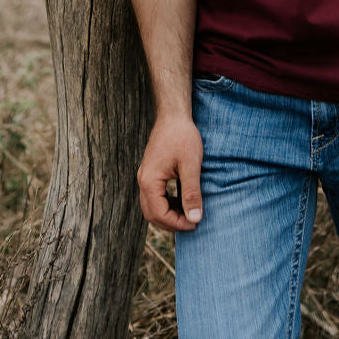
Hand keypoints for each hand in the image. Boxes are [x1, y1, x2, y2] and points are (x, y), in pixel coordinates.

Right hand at [136, 115, 203, 231]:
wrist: (173, 114)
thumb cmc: (183, 136)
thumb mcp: (191, 165)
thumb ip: (192, 193)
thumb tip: (195, 219)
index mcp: (149, 180)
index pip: (159, 214)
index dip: (177, 223)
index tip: (196, 223)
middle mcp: (143, 180)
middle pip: (152, 214)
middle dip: (171, 223)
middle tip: (192, 223)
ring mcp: (145, 176)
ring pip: (152, 206)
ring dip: (168, 214)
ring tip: (188, 214)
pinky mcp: (151, 172)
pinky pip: (155, 196)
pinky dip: (167, 204)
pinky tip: (182, 201)